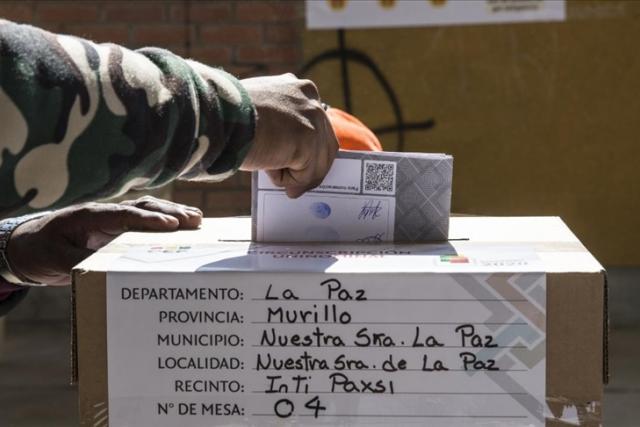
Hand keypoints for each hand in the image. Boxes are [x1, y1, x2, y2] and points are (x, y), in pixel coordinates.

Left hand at [6, 196, 201, 285]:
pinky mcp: (116, 227)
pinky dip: (165, 219)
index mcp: (89, 216)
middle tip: (193, 220)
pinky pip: (144, 219)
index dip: (148, 219)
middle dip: (169, 212)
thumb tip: (107, 266)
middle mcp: (105, 212)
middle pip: (141, 207)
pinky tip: (183, 224)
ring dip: (172, 212)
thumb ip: (79, 261)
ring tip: (197, 219)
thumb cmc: (41, 250)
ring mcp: (112, 218)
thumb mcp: (55, 259)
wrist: (29, 245)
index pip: (124, 214)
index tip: (170, 224)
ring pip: (146, 209)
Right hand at [240, 74, 338, 197]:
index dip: (309, 148)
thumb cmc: (229, 114)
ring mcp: (312, 120)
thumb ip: (279, 123)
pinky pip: (305, 174)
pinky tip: (269, 172)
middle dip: (311, 168)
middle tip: (296, 185)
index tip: (298, 163)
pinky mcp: (308, 141)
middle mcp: (311, 100)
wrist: (218, 114)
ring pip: (316, 162)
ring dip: (298, 177)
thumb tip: (286, 150)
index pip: (316, 124)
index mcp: (300, 89)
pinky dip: (289, 181)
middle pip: (325, 144)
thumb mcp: (260, 111)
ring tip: (282, 185)